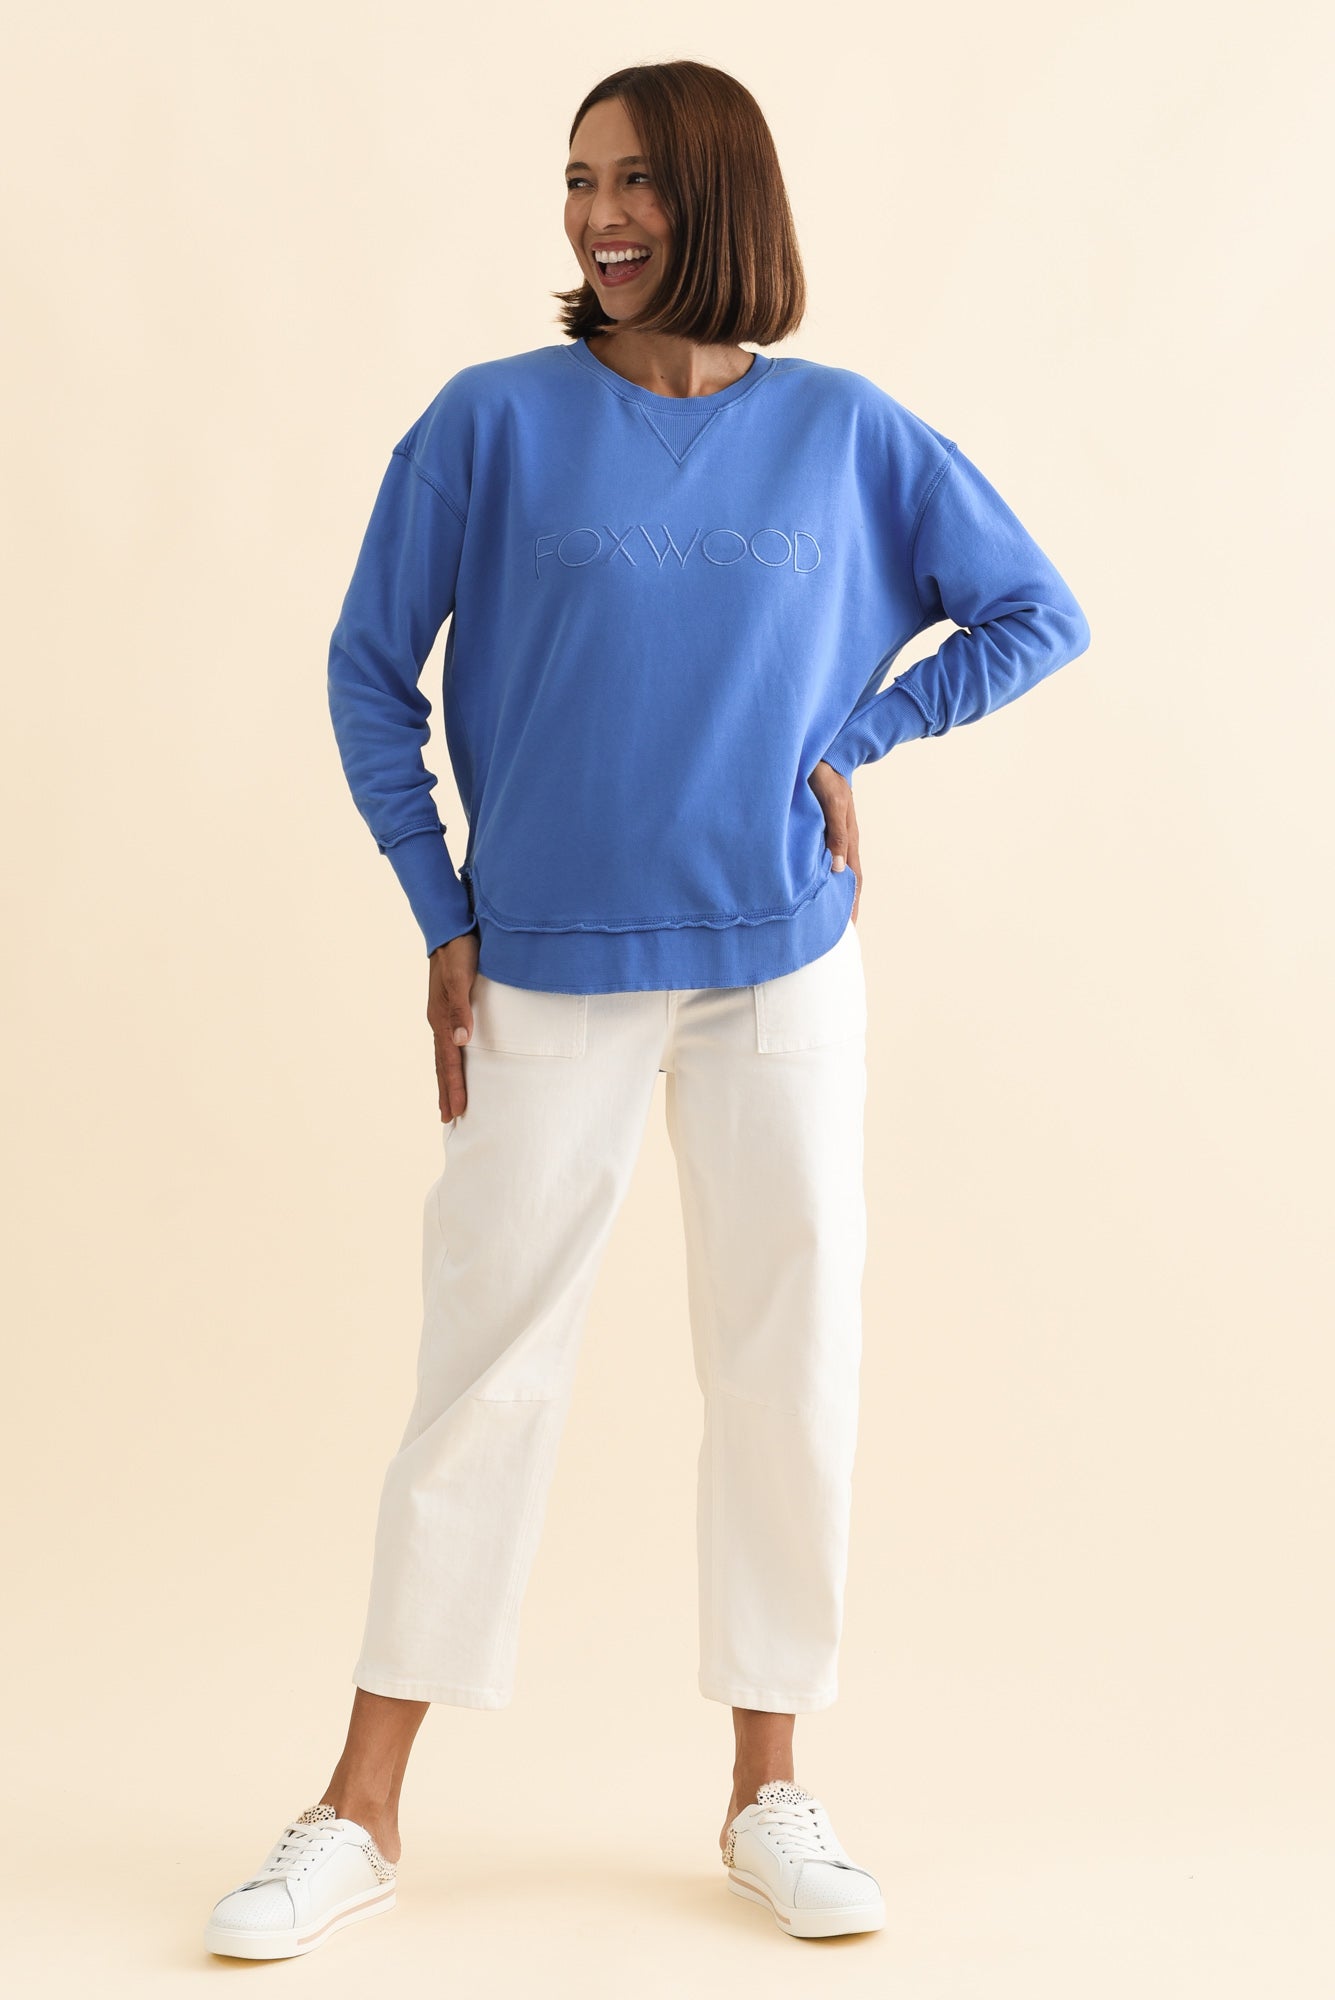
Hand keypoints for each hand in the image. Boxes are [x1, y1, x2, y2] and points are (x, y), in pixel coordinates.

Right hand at [428, 927, 480, 1121]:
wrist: (451, 928)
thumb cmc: (458, 951)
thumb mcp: (461, 977)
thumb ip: (461, 1008)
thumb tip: (461, 1040)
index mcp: (441, 1018)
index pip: (448, 1061)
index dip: (453, 1087)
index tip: (456, 1111)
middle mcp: (439, 1020)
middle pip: (442, 1064)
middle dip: (446, 1091)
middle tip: (448, 1118)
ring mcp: (443, 1014)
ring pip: (443, 1055)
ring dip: (446, 1079)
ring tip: (448, 1101)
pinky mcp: (450, 1007)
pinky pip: (449, 1042)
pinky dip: (451, 1060)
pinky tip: (455, 1064)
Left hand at [809, 761, 861, 922]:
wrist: (818, 752)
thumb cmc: (827, 775)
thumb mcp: (834, 803)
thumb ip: (837, 834)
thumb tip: (839, 869)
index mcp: (848, 839)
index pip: (853, 880)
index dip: (851, 905)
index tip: (847, 930)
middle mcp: (841, 841)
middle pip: (845, 881)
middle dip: (843, 907)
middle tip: (836, 934)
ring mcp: (829, 835)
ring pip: (831, 872)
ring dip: (830, 894)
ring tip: (822, 918)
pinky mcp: (816, 828)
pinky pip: (819, 859)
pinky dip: (818, 878)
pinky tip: (809, 888)